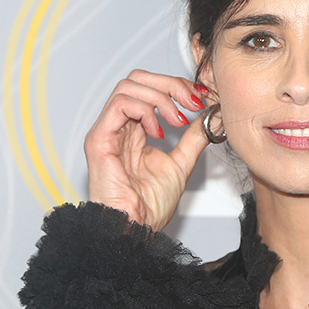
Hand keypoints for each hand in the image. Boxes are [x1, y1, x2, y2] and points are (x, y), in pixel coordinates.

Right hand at [84, 70, 211, 229]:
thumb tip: (209, 117)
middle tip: (193, 102)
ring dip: (160, 97)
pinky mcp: (99, 139)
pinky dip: (144, 109)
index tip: (200, 98)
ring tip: (178, 120)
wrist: (136, 228)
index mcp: (133, 130)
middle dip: (170, 84)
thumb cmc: (149, 207)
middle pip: (137, 79)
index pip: (149, 88)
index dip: (176, 86)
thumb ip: (192, 139)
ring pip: (128, 86)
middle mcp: (117, 127)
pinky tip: (159, 130)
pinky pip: (119, 104)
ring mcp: (106, 131)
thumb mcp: (181, 163)